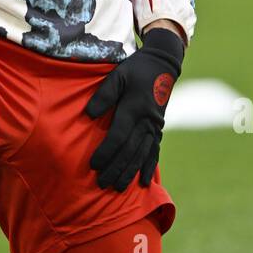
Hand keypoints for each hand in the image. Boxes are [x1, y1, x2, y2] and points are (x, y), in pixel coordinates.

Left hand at [85, 26, 183, 191]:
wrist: (163, 65)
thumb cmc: (135, 69)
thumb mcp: (117, 76)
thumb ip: (104, 95)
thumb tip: (89, 114)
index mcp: (134, 108)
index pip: (118, 136)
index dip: (106, 152)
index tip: (93, 164)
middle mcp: (147, 121)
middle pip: (130, 151)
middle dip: (115, 169)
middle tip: (101, 184)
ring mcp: (155, 127)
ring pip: (141, 155)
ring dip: (129, 173)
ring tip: (117, 188)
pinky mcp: (159, 129)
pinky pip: (154, 152)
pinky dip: (147, 168)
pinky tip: (142, 182)